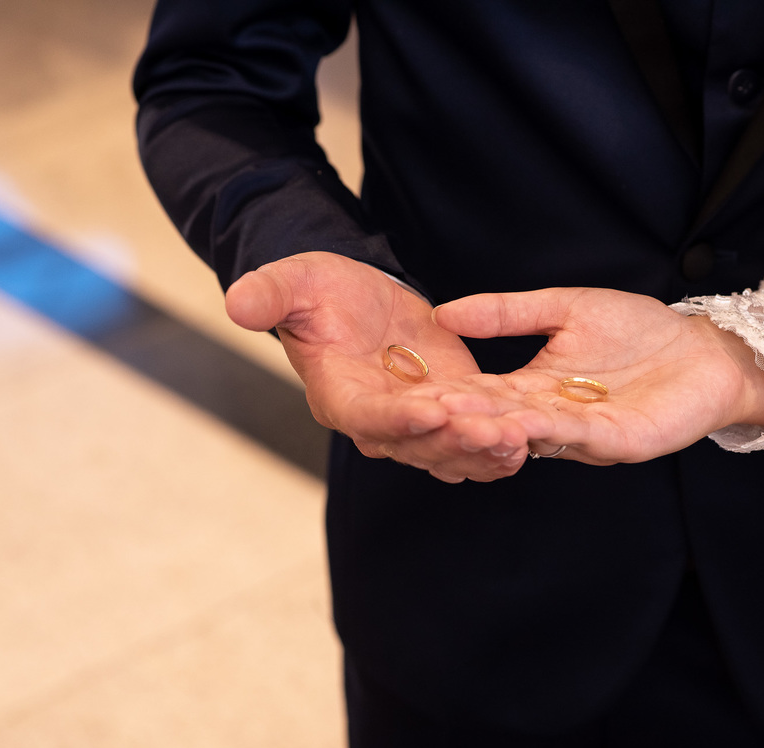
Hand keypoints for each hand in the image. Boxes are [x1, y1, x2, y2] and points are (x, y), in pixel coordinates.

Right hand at [225, 252, 546, 481]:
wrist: (353, 296)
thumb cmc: (318, 289)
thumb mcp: (294, 282)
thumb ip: (268, 294)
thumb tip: (235, 304)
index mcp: (338, 395)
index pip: (368, 416)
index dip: (399, 417)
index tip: (433, 409)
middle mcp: (376, 421)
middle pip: (417, 443)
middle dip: (456, 441)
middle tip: (494, 435)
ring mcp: (413, 421)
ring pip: (448, 449)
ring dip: (483, 450)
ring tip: (519, 443)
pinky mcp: (446, 411)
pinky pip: (469, 437)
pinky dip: (494, 445)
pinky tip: (527, 441)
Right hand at [433, 287, 763, 464]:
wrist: (706, 349)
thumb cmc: (640, 329)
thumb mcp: (564, 308)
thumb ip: (508, 312)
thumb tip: (445, 311)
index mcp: (533, 387)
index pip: (482, 392)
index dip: (450, 389)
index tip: (411, 384)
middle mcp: (551, 417)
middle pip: (499, 420)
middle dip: (464, 417)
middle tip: (423, 413)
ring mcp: (583, 435)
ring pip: (532, 436)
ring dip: (497, 430)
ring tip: (462, 422)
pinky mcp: (618, 442)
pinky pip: (577, 437)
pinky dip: (549, 431)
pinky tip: (523, 423)